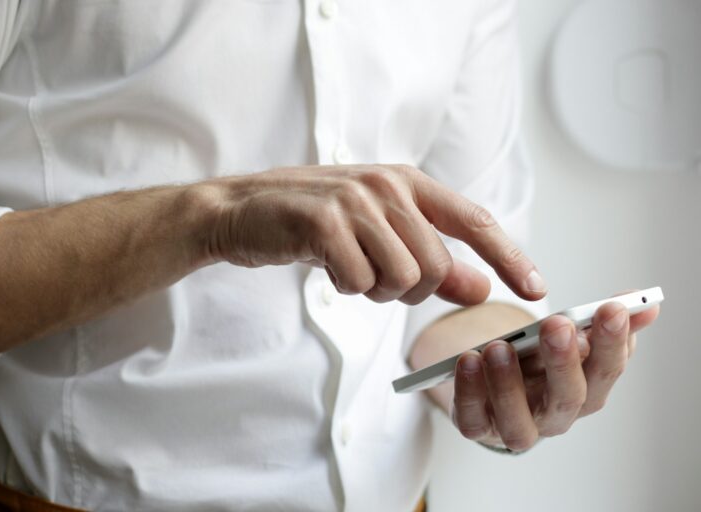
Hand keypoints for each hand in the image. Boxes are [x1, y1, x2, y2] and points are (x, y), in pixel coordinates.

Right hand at [202, 164, 546, 305]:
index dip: (509, 257)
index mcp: (407, 181)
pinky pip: (359, 282)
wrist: (242, 210)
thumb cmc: (313, 222)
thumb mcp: (378, 234)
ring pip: (402, 278)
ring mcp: (355, 201)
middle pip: (435, 266)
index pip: (474, 221)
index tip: (536, 290)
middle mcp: (387, 185)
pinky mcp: (324, 222)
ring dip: (374, 290)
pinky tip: (325, 265)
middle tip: (373, 276)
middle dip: (409, 290)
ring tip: (347, 267)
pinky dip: (345, 287)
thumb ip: (432, 260)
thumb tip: (481, 289)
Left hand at [448, 297, 659, 450]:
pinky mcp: (478, 427)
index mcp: (586, 390)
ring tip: (499, 347)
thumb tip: (645, 304)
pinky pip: (472, 419)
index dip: (613, 342)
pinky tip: (467, 361)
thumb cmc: (537, 363)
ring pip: (518, 420)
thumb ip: (600, 322)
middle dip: (564, 361)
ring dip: (509, 383)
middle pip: (568, 398)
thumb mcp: (567, 339)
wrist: (494, 387)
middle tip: (557, 325)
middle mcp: (556, 416)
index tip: (612, 308)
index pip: (607, 370)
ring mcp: (516, 426)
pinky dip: (469, 392)